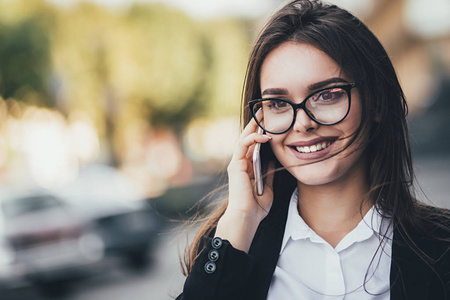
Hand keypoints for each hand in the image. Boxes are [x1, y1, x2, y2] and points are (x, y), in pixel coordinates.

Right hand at [215, 111, 274, 251]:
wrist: (246, 217)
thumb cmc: (256, 207)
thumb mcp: (268, 187)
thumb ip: (268, 173)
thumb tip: (273, 160)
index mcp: (248, 168)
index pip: (254, 145)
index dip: (261, 133)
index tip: (271, 122)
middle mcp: (241, 163)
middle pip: (248, 138)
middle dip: (256, 124)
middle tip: (265, 110)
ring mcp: (237, 163)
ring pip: (244, 138)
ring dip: (254, 126)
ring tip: (264, 115)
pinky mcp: (235, 165)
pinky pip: (243, 146)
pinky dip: (253, 138)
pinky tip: (265, 135)